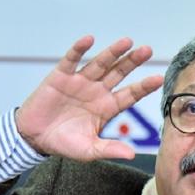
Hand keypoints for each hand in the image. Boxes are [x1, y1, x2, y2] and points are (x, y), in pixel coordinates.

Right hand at [16, 36, 162, 160]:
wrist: (36, 138)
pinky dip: (79, 50)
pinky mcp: (61, 77)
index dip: (144, 87)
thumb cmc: (65, 143)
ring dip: (112, 52)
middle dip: (132, 62)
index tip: (159, 78)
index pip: (130, 94)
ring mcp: (80, 82)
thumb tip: (131, 155)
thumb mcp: (89, 150)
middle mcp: (97, 92)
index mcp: (107, 108)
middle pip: (119, 73)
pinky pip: (71, 60)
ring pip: (100, 63)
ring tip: (127, 41)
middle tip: (147, 50)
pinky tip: (89, 40)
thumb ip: (109, 149)